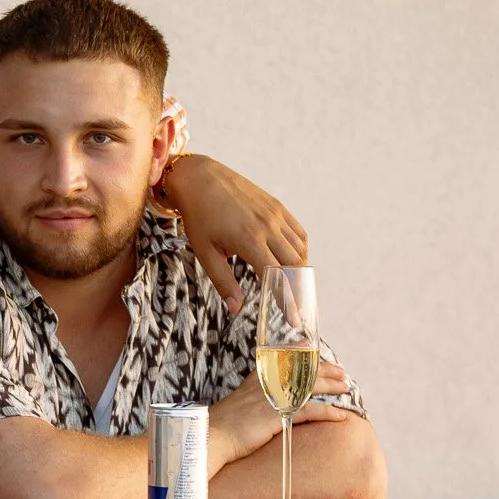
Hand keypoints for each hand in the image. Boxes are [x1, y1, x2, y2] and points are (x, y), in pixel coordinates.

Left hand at [156, 156, 307, 312]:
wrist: (200, 178)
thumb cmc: (199, 217)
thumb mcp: (205, 252)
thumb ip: (223, 282)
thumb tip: (236, 308)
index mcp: (249, 240)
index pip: (277, 277)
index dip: (287, 301)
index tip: (293, 320)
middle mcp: (268, 227)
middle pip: (295, 266)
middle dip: (297, 290)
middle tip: (295, 309)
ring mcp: (275, 215)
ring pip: (299, 250)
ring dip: (300, 271)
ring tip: (293, 288)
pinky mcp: (277, 207)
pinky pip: (298, 233)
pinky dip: (300, 250)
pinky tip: (292, 261)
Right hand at [206, 362, 353, 473]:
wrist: (209, 435)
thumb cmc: (218, 427)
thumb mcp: (233, 406)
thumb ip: (246, 400)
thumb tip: (252, 408)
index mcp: (255, 380)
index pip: (281, 359)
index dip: (298, 352)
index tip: (310, 346)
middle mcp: (266, 384)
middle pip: (301, 370)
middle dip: (324, 369)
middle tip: (340, 372)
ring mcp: (273, 398)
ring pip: (310, 386)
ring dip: (331, 386)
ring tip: (346, 387)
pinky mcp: (279, 414)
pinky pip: (311, 411)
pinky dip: (327, 412)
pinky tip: (340, 415)